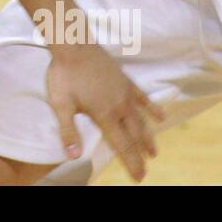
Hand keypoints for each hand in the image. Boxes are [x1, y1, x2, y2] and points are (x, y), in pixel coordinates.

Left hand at [45, 44, 164, 181]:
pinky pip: (143, 98)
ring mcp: (125, 92)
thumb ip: (68, 131)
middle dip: (140, 154)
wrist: (74, 45)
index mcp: (105, 115)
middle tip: (147, 168)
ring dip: (148, 136)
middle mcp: (120, 106)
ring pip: (141, 119)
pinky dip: (153, 108)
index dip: (131, 162)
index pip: (122, 145)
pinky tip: (161, 116)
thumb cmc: (65, 74)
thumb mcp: (61, 104)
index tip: (139, 177)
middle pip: (134, 135)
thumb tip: (74, 156)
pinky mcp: (126, 80)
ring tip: (153, 151)